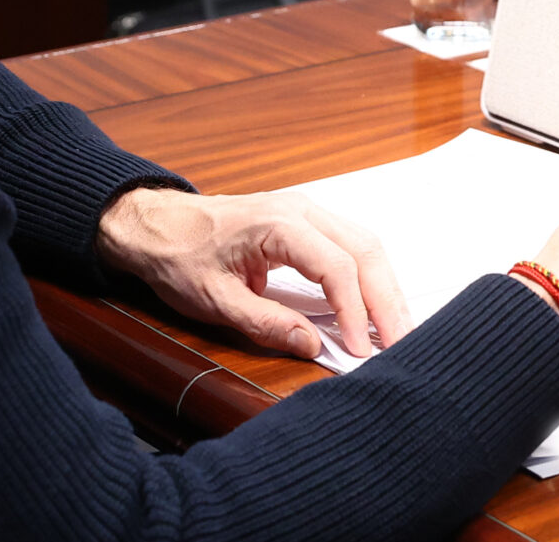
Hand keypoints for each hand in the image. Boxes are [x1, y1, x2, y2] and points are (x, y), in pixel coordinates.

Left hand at [96, 188, 413, 359]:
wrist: (158, 226)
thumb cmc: (180, 256)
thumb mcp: (215, 300)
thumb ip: (266, 323)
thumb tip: (313, 345)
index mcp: (277, 224)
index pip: (336, 267)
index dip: (354, 312)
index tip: (360, 349)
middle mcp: (300, 209)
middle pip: (365, 250)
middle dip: (387, 300)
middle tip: (401, 343)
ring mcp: (306, 211)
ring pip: (365, 244)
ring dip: (385, 288)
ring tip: (397, 330)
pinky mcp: (307, 222)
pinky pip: (351, 244)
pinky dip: (369, 276)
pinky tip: (376, 305)